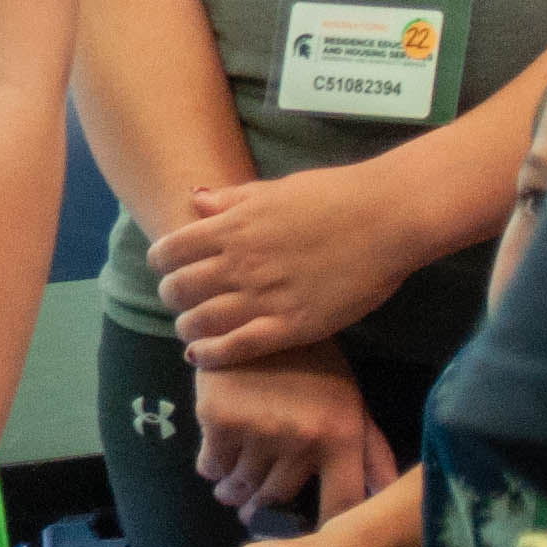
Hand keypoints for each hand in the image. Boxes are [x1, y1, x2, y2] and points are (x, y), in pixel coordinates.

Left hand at [151, 167, 423, 368]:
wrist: (386, 218)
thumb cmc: (333, 196)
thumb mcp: (273, 189)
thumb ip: (230, 199)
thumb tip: (193, 198)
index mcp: (231, 226)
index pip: (169, 252)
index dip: (160, 264)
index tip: (167, 269)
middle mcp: (238, 263)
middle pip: (177, 290)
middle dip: (172, 297)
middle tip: (181, 302)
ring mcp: (263, 297)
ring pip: (200, 322)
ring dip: (187, 328)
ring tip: (191, 330)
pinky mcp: (291, 326)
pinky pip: (237, 347)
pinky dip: (211, 355)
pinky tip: (202, 357)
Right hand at [190, 343, 397, 525]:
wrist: (254, 313)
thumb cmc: (311, 364)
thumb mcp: (349, 401)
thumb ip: (370, 452)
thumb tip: (392, 494)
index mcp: (341, 436)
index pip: (340, 506)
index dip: (325, 530)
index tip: (310, 536)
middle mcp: (302, 439)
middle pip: (280, 499)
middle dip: (265, 508)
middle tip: (256, 509)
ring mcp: (258, 431)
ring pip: (242, 487)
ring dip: (234, 494)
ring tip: (231, 491)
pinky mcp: (219, 420)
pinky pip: (210, 466)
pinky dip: (211, 469)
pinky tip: (217, 461)